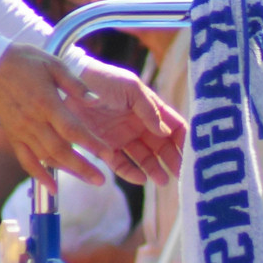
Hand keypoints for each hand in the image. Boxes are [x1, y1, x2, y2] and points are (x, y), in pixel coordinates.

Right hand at [0, 46, 182, 192]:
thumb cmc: (25, 61)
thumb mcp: (54, 64)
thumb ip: (76, 85)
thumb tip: (97, 101)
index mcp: (47, 103)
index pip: (73, 130)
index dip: (91, 144)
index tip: (108, 154)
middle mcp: (34, 121)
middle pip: (61, 151)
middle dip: (83, 167)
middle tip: (102, 179)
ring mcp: (21, 131)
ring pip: (46, 158)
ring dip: (68, 172)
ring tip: (89, 180)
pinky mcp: (13, 136)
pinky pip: (26, 161)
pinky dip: (39, 176)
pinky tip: (53, 188)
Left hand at [71, 57, 185, 185]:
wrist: (69, 85)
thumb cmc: (104, 81)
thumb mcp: (131, 88)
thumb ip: (149, 109)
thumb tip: (165, 132)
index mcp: (149, 109)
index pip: (173, 127)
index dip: (184, 140)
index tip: (192, 153)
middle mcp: (139, 125)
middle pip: (162, 146)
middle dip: (173, 159)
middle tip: (182, 173)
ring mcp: (123, 137)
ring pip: (144, 158)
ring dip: (154, 169)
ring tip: (163, 181)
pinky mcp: (105, 147)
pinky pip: (121, 164)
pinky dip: (131, 173)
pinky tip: (141, 179)